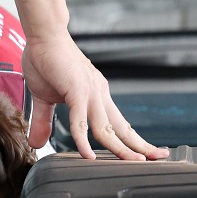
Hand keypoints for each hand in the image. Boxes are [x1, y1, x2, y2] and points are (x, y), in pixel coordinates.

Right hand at [22, 32, 169, 160]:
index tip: (147, 153)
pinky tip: (87, 155)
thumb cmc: (46, 61)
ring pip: (106, 128)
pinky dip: (83, 140)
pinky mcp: (77, 91)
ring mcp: (90, 93)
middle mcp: (99, 95)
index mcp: (97, 96)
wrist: (44, 35)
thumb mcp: (44, 99)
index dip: (133, 140)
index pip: (119, 124)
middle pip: (122, 128)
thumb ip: (44, 122)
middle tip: (160, 158)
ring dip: (121, 148)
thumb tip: (36, 144)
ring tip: (135, 163)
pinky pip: (81, 121)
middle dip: (141, 146)